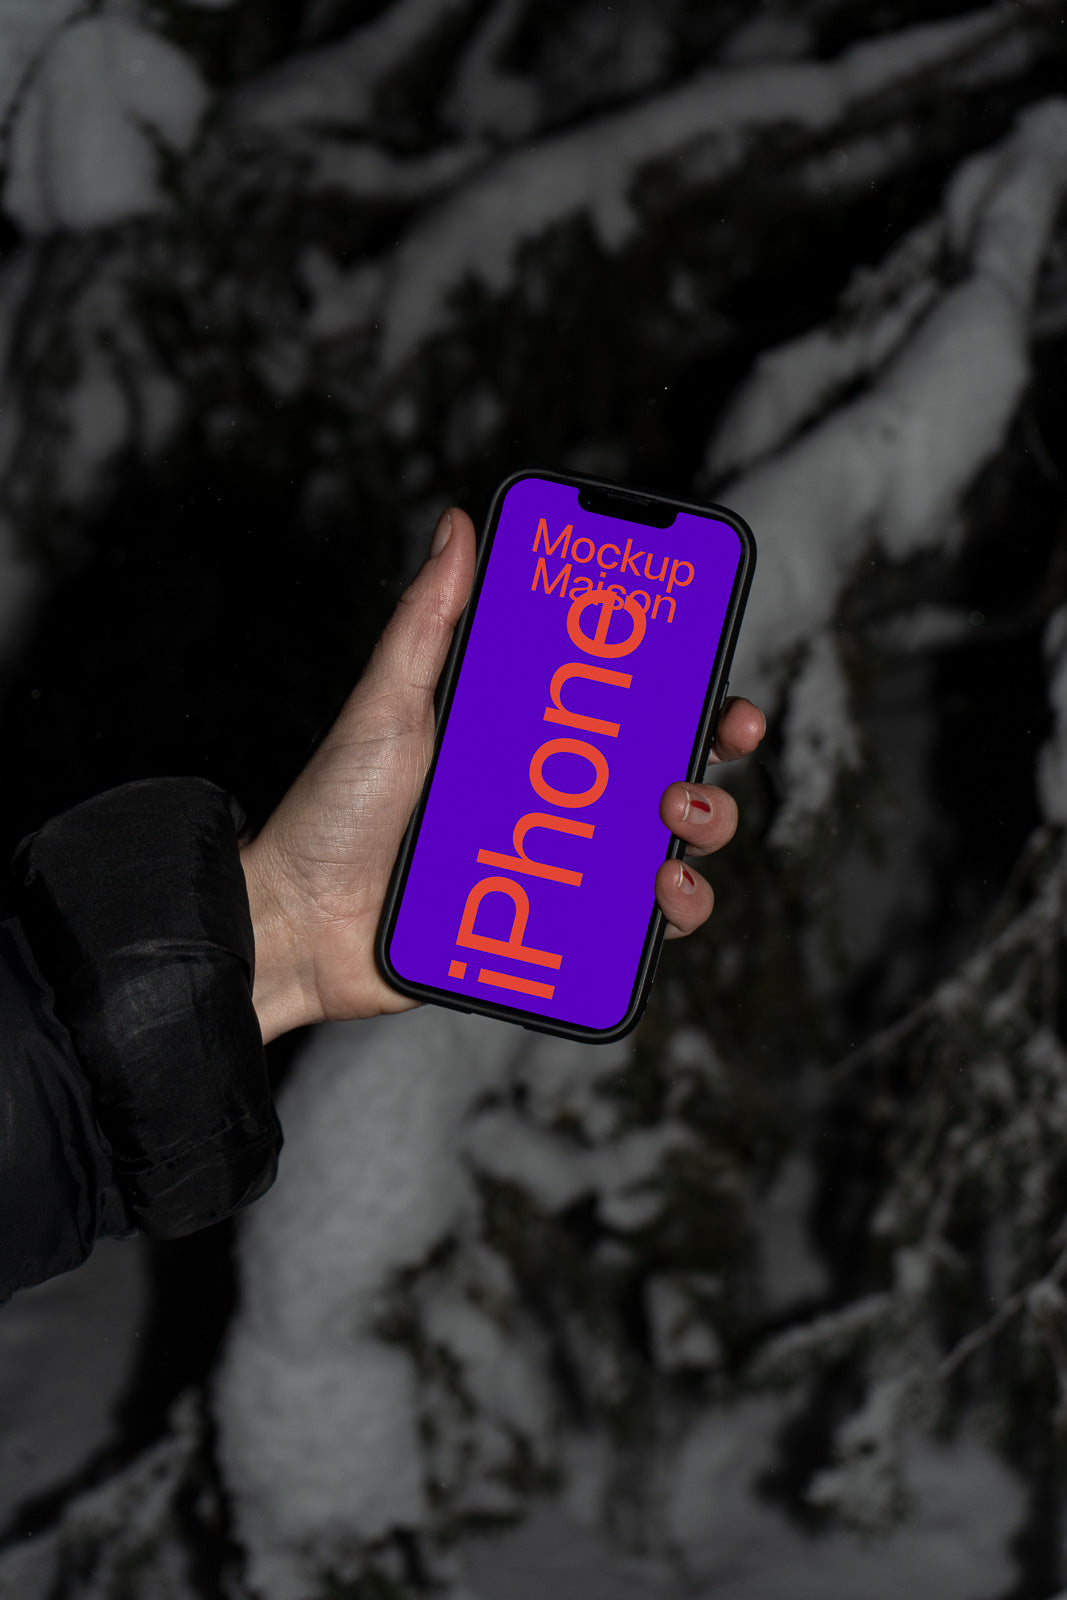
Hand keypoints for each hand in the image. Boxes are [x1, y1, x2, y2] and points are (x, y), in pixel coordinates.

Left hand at [241, 508, 764, 1041]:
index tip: (714, 663)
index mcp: (525, 735)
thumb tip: (458, 524)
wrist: (297, 925)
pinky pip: (634, 926)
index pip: (623, 700)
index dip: (681, 681)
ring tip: (673, 821)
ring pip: (668, 845)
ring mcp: (560, 864)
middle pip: (667, 766)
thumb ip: (428, 620)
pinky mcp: (555, 932)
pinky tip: (661, 893)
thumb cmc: (334, 811)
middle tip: (717, 741)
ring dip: (705, 828)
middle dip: (712, 752)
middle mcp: (555, 797)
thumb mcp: (386, 703)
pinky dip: (670, 911)